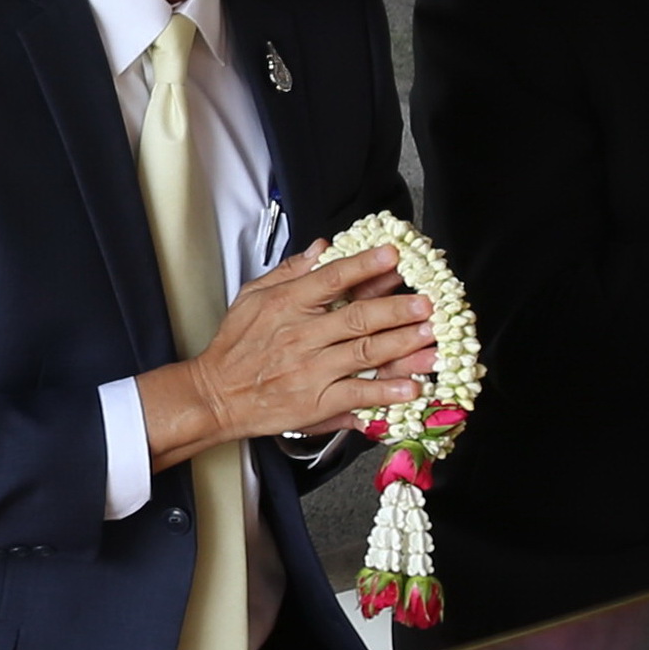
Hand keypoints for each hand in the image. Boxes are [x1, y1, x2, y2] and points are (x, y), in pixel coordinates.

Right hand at [142, 244, 435, 461]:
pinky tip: (412, 387)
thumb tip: (323, 246)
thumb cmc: (236, 345)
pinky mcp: (316, 402)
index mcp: (287, 305)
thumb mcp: (253, 296)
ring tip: (432, 339)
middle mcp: (301, 336)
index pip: (332, 280)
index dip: (364, 266)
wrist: (216, 395)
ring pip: (365, 354)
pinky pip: (358, 394)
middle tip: (427, 303)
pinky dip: (386, 392)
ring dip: (403, 346)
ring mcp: (311, 371)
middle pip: (358, 318)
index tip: (392, 256)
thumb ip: (290, 270)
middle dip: (397, 309)